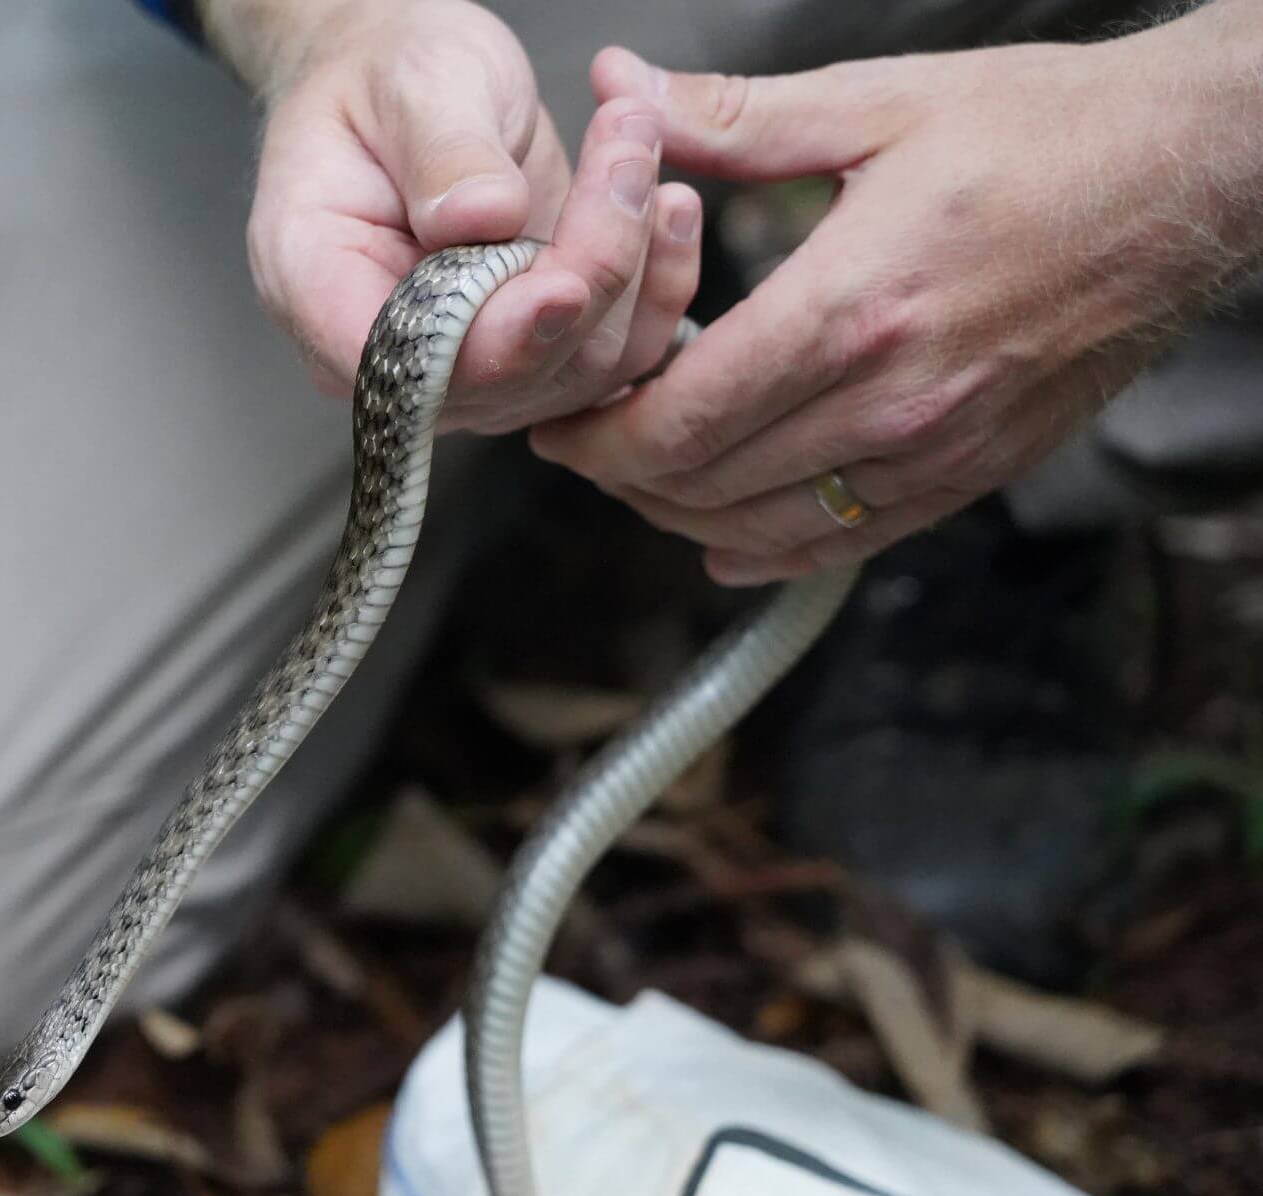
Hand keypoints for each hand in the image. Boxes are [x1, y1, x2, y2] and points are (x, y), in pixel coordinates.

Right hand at [242, 0, 703, 432]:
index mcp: (318, 287)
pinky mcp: (531, 350)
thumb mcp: (406, 83)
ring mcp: (467, 364)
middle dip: (589, 267)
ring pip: (578, 369)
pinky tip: (666, 205)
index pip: (402, 361)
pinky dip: (656, 284)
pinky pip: (614, 353)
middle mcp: (392, 351)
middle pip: (510, 370)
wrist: (406, 87)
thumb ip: (441, 153)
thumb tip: (480, 218)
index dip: (490, 341)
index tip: (564, 282)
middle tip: (627, 150)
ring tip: (640, 148)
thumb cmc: (381, 79)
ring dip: (637, 264)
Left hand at [533, 28, 1262, 583]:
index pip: (681, 420)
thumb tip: (619, 90)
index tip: (558, 420)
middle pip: (705, 486)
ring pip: (762, 531)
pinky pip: (845, 546)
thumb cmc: (1043, 130)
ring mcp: (937, 450)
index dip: (596, 438)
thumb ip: (729, 118)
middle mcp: (892, 401)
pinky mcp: (974, 474)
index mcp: (851, 309)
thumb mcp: (874, 104)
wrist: (1192, 177)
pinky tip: (727, 538)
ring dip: (681, 513)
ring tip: (644, 469)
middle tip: (585, 438)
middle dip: (622, 473)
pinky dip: (769, 551)